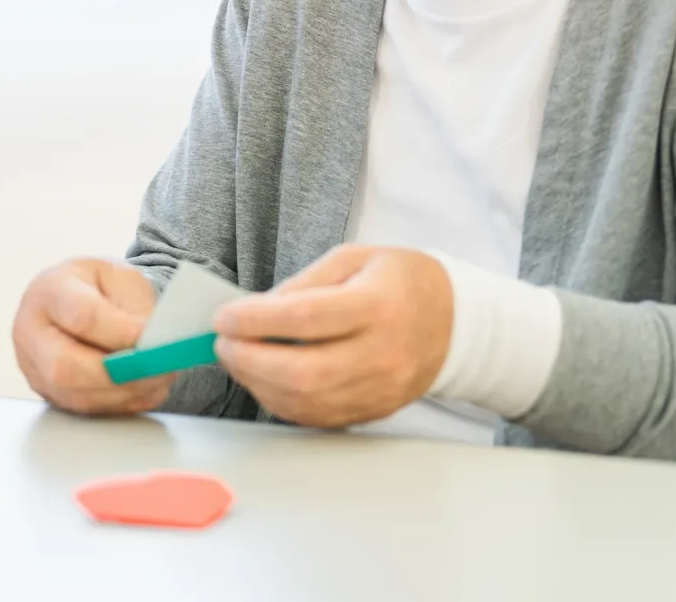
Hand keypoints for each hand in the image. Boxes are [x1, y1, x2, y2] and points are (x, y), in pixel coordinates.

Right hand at [11, 258, 171, 415]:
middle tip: (159, 370)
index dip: (120, 333)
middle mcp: (30, 331)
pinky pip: (83, 409)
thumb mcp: (123, 280)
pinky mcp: (47, 392)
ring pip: (75, 395)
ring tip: (158, 380)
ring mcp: (33, 367)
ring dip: (123, 393)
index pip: (81, 317)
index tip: (153, 339)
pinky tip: (144, 390)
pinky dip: (120, 404)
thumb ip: (136, 310)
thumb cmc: (100, 288)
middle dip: (118, 375)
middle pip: (65, 367)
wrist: (79, 298)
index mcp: (49, 291)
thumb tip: (152, 347)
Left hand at [212, 244, 451, 428]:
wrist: (454, 323)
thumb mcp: (354, 259)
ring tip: (236, 359)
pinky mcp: (373, 411)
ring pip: (306, 401)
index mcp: (378, 306)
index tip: (223, 316)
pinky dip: (280, 401)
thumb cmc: (399, 282)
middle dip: (249, 359)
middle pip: (303, 372)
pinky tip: (262, 380)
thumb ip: (305, 284)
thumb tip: (255, 311)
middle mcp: (381, 354)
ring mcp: (379, 390)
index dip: (256, 320)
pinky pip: (316, 417)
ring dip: (257, 383)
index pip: (307, 318)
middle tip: (222, 342)